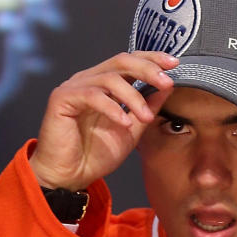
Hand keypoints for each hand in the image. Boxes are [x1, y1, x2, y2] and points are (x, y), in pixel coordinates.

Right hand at [29, 52, 178, 189]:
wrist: (68, 177)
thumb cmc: (94, 156)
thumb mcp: (131, 131)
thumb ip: (147, 108)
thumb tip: (167, 88)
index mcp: (103, 84)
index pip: (129, 62)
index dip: (151, 59)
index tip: (174, 64)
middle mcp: (88, 80)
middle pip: (121, 61)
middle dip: (147, 69)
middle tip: (166, 82)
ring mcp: (74, 87)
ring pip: (109, 78)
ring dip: (133, 96)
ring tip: (145, 117)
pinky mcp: (62, 99)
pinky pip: (92, 96)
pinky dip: (112, 108)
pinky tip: (124, 122)